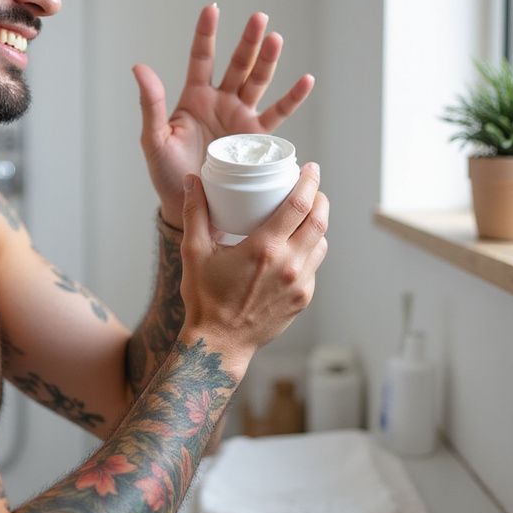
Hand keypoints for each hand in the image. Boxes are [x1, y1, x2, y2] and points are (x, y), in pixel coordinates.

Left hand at [133, 5, 313, 228]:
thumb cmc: (167, 174)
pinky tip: (306, 80)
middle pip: (237, 64)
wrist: (191, 207)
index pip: (201, 58)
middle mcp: (220, 102)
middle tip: (259, 18)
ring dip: (268, 61)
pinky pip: (278, 114)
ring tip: (276, 39)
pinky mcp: (256, 138)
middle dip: (248, 42)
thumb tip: (139, 67)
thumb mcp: (153, 139)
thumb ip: (150, 104)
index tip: (213, 9)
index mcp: (194, 98)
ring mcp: (240, 118)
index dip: (206, 34)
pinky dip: (292, 98)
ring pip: (257, 82)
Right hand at [177, 164, 327, 375]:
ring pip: (321, 244)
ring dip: (317, 225)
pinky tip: (296, 247)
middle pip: (319, 221)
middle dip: (320, 199)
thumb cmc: (205, 298)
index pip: (299, 205)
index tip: (310, 169)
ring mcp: (300, 284)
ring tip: (306, 215)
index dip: (309, 182)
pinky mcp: (303, 299)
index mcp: (264, 248)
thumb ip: (195, 212)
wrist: (219, 343)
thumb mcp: (194, 251)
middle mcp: (288, 264)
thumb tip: (192, 181)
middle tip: (312, 188)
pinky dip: (309, 251)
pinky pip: (314, 267)